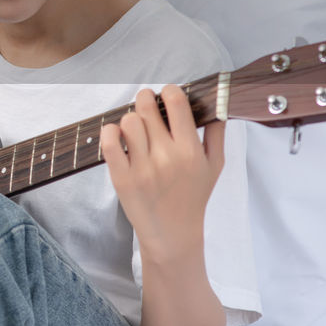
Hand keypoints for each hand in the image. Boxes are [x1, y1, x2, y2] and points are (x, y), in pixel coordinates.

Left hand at [99, 85, 224, 261]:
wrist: (173, 234)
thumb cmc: (194, 197)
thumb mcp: (215, 166)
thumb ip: (217, 134)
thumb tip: (217, 105)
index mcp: (190, 150)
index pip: (176, 102)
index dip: (169, 90)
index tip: (167, 95)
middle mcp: (166, 156)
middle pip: (147, 107)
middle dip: (146, 100)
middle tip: (147, 106)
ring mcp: (142, 168)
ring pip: (128, 121)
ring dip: (130, 119)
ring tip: (136, 128)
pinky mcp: (122, 178)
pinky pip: (109, 143)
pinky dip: (109, 132)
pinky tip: (117, 136)